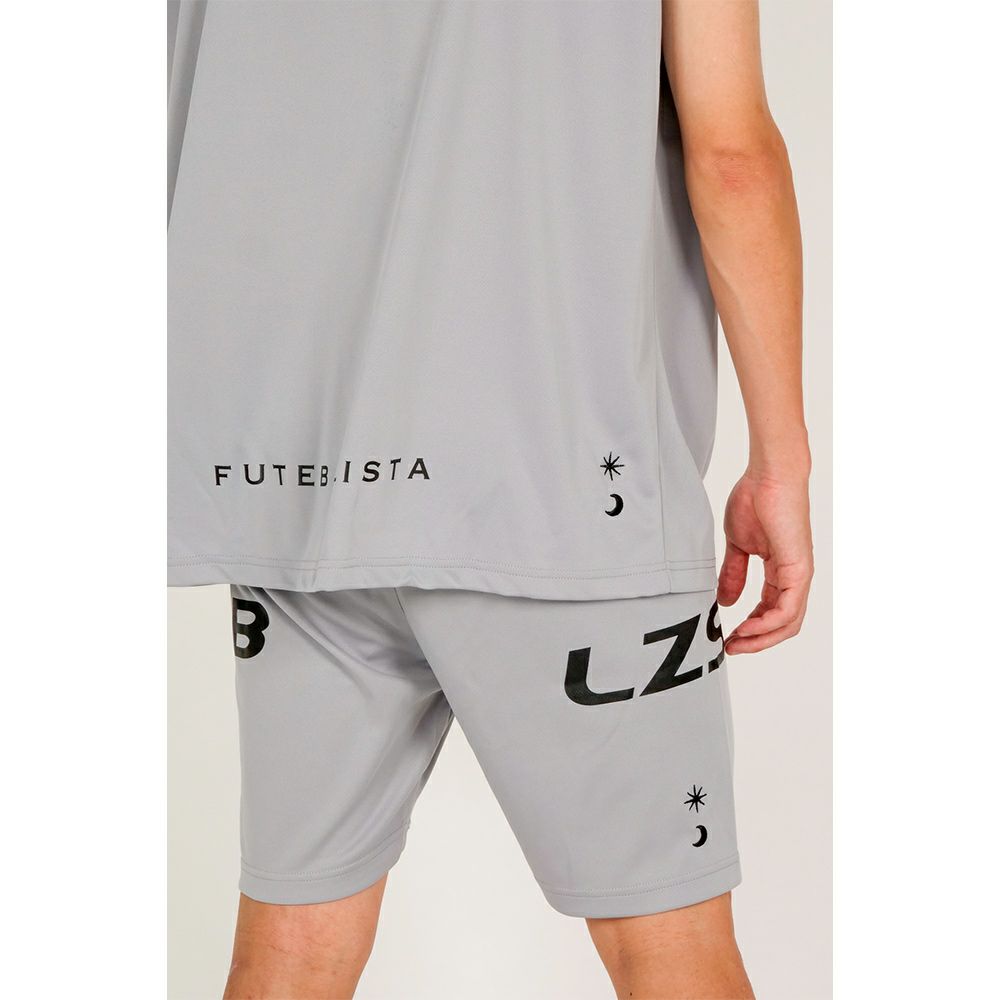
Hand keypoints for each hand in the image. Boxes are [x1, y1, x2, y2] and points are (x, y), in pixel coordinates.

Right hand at [717, 469, 812, 653]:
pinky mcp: (799, 570)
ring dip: (761, 638)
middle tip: (731, 648)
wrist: (768, 476)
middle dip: (756, 641)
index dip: (749, 628)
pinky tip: (748, 627)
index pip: (770, 611)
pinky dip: (768, 623)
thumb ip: (733, 573)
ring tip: (737, 642)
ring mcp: (799, 574)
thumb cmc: (755, 500)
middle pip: (782, 624)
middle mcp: (794, 577)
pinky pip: (788, 609)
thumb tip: (727, 600)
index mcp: (781, 571)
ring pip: (788, 622)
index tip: (727, 636)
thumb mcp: (738, 545)